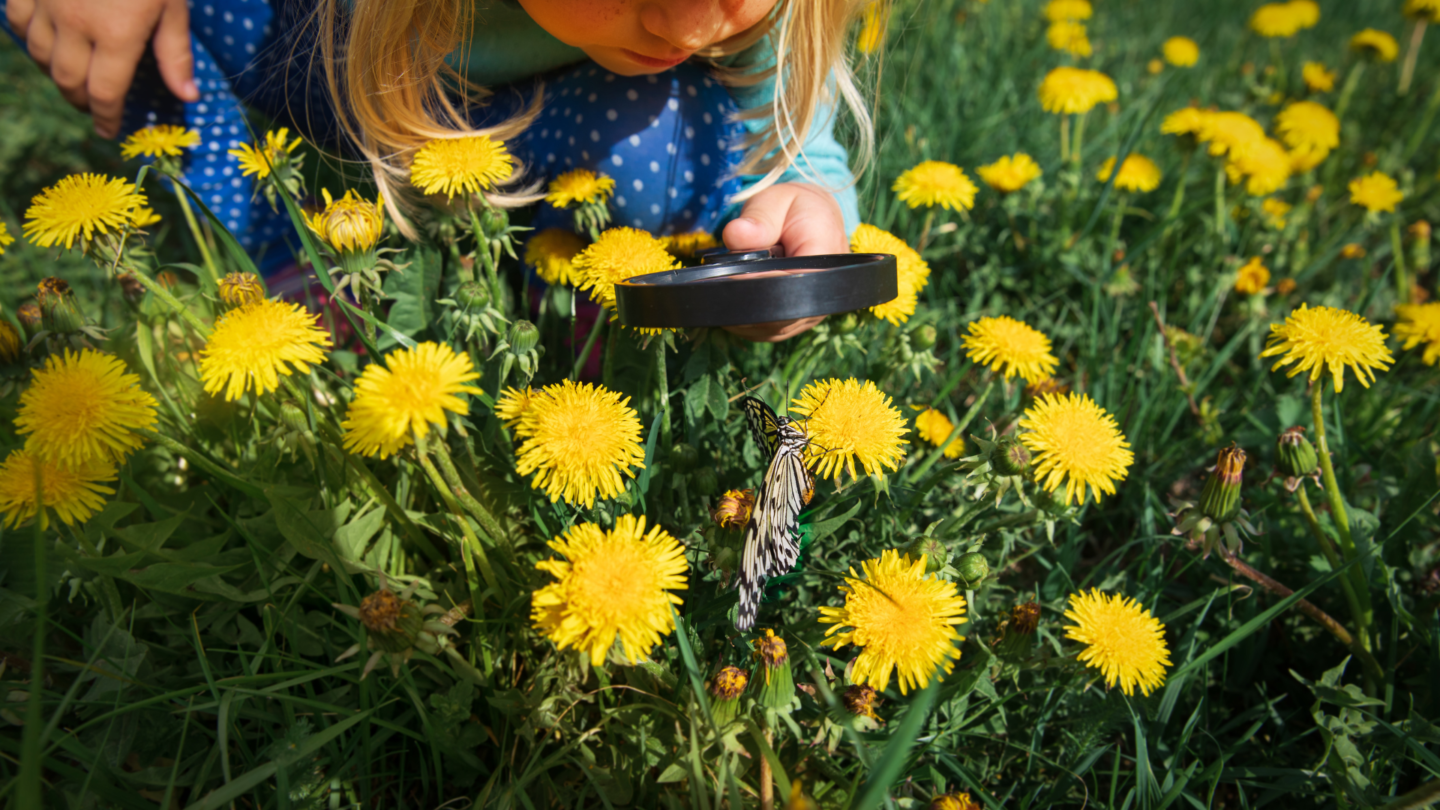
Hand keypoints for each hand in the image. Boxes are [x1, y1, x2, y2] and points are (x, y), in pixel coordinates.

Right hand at [7, 0, 196, 137]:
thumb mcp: (172, 4)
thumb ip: (175, 52)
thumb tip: (187, 97)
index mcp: (117, 35)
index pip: (106, 94)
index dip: (106, 118)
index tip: (109, 131)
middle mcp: (76, 24)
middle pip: (70, 82)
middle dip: (82, 102)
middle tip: (94, 108)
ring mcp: (46, 2)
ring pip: (41, 55)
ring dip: (57, 74)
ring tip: (75, 80)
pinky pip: (20, 23)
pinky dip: (33, 39)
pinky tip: (47, 42)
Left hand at [721, 181, 847, 342]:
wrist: (813, 222)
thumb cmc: (794, 209)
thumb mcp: (776, 200)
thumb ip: (758, 218)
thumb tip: (735, 235)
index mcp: (827, 255)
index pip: (795, 282)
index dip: (761, 284)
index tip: (734, 275)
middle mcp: (826, 292)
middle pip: (782, 314)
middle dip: (746, 301)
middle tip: (718, 284)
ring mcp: (812, 313)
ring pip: (771, 327)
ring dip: (743, 312)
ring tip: (725, 286)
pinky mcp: (796, 323)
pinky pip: (767, 331)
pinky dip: (745, 320)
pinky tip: (731, 301)